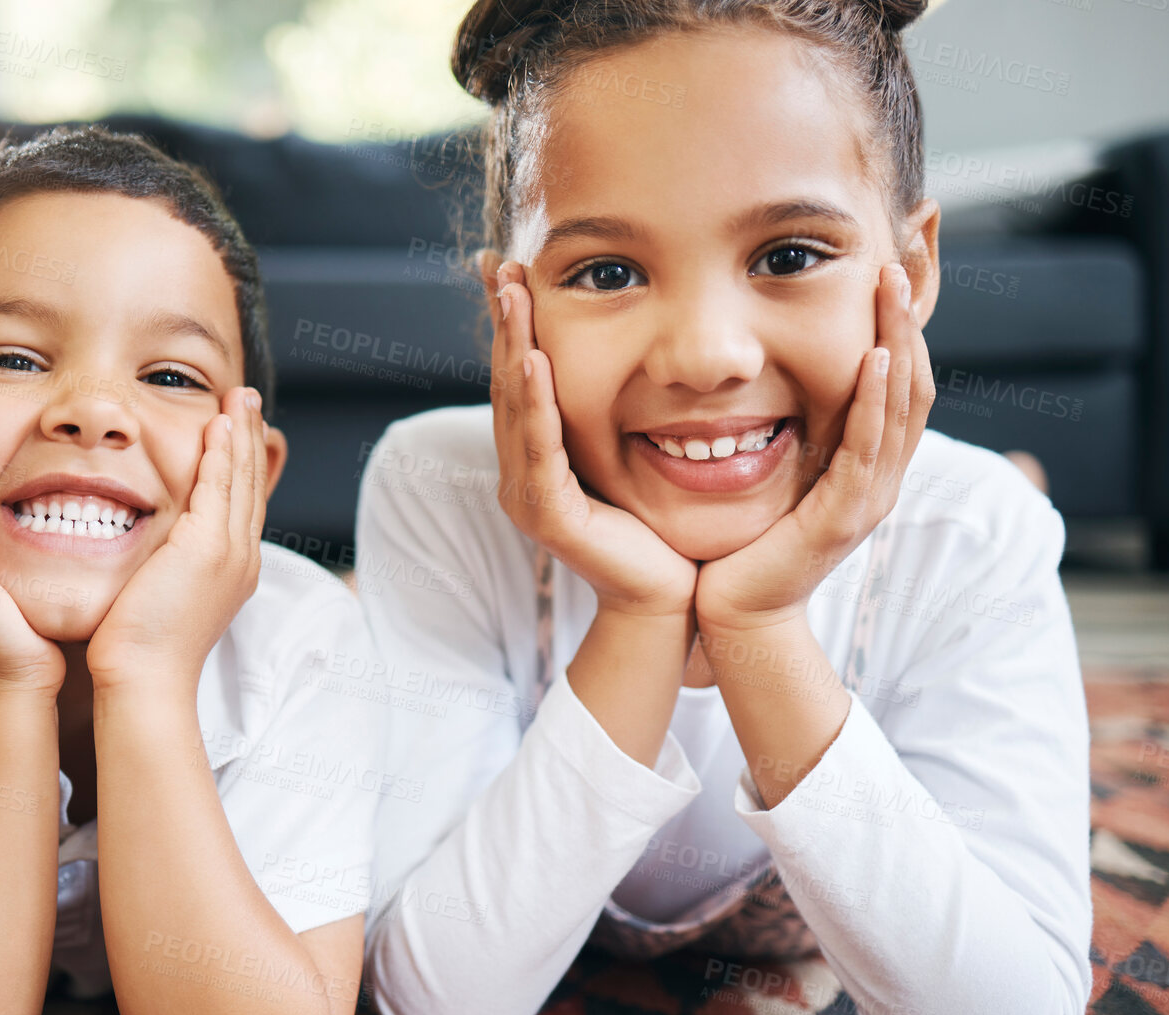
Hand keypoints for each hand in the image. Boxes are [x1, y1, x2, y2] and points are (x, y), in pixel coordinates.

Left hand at [86, 386, 267, 689]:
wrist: (142, 679)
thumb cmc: (137, 650)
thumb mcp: (157, 597)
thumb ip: (161, 567)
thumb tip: (147, 553)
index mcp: (231, 570)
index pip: (240, 504)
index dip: (241, 463)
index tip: (236, 428)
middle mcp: (240, 558)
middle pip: (251, 485)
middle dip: (251, 438)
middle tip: (248, 398)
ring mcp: (229, 553)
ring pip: (241, 479)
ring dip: (241, 433)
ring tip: (241, 397)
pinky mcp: (208, 548)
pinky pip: (219, 486)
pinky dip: (222, 452)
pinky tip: (218, 422)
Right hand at [491, 261, 696, 619]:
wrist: (669, 597)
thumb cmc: (658, 528)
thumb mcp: (631, 453)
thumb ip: (615, 413)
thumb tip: (635, 353)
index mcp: (534, 456)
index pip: (519, 374)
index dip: (512, 321)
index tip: (507, 266)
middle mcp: (519, 472)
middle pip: (507, 380)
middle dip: (504, 320)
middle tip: (499, 263)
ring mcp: (527, 493)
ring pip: (516, 405)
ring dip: (512, 344)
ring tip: (511, 293)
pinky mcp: (547, 513)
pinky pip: (539, 446)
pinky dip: (535, 399)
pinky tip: (533, 357)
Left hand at [694, 264, 935, 634]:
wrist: (736, 611)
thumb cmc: (748, 541)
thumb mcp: (778, 472)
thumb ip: (791, 432)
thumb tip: (778, 381)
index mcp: (869, 463)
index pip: (901, 380)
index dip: (902, 325)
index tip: (889, 271)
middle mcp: (882, 476)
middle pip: (914, 381)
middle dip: (908, 320)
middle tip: (899, 261)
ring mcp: (871, 496)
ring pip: (902, 406)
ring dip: (898, 342)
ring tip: (891, 289)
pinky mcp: (846, 516)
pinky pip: (869, 448)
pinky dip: (875, 401)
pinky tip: (872, 360)